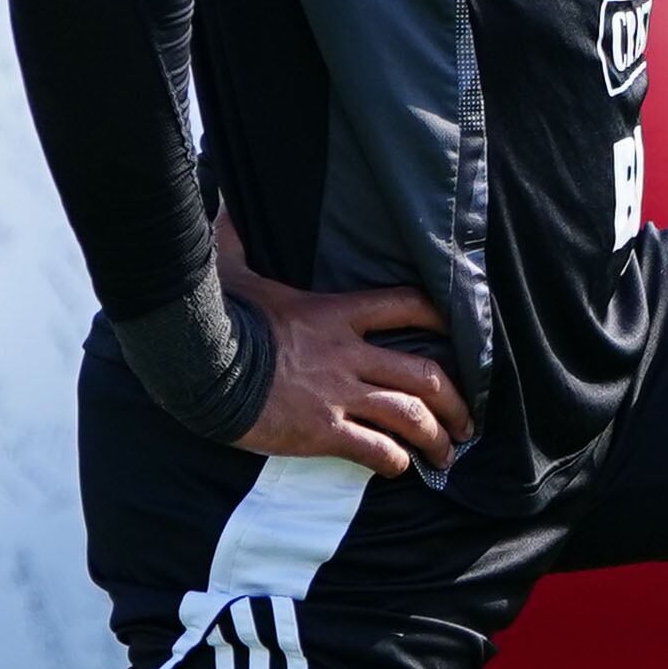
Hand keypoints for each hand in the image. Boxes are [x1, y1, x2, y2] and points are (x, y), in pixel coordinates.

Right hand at [218, 228, 473, 478]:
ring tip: (447, 454)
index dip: (440, 318)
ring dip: (436, 438)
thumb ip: (239, 238)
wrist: (200, 365)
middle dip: (455, 402)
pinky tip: (399, 467)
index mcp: (336, 313)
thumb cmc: (219, 316)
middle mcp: (349, 354)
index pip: (407, 305)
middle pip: (425, 374)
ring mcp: (339, 394)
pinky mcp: (323, 430)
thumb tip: (224, 201)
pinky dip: (394, 461)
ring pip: (410, 416)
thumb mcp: (232, 267)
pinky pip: (375, 449)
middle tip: (467, 421)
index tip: (458, 337)